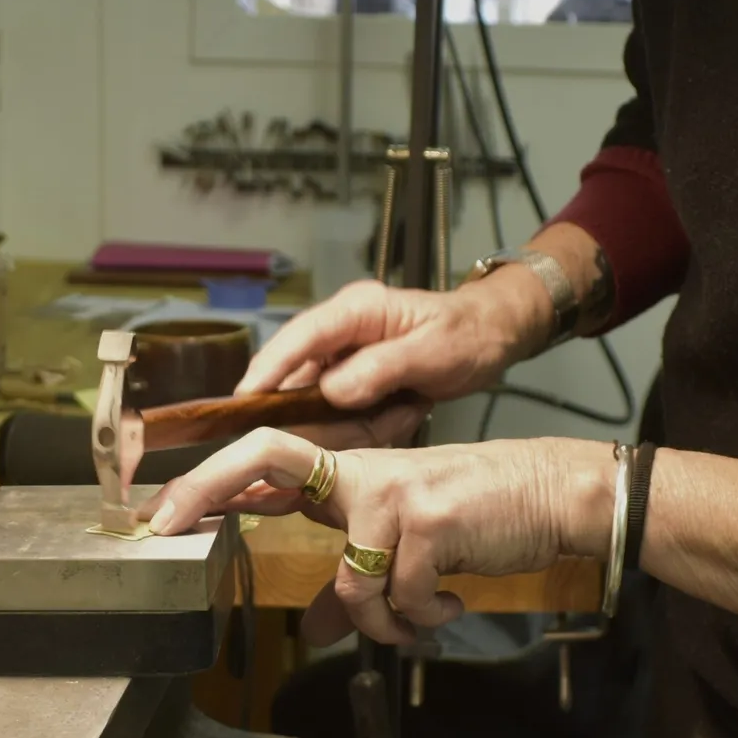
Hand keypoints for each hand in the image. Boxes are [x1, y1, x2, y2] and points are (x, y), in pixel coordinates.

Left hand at [138, 428, 613, 645]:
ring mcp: (391, 491)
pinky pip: (397, 599)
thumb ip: (355, 581)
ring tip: (419, 617)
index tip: (161, 511)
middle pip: (264, 458)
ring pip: (348, 584)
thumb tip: (317, 631)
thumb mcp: (407, 545)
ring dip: (382, 623)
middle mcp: (361, 473)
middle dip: (206, 487)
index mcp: (350, 475)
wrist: (557, 494)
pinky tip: (448, 603)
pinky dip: (422, 618)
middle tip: (166, 524)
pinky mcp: (427, 521)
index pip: (266, 457)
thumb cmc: (479, 514)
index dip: (210, 478)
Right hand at [238, 274, 553, 406]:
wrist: (493, 333)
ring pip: (318, 401)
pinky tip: (402, 416)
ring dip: (352, 423)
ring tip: (403, 414)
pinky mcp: (347, 376)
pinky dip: (363, 425)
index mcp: (355, 310)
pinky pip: (338, 411)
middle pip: (298, 377)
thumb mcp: (434, 351)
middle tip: (368, 426)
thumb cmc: (468, 335)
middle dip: (322, 414)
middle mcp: (338, 329)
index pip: (297, 338)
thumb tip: (332, 391)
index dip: (267, 371)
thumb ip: (383, 368)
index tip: (244, 402)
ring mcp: (340, 354)